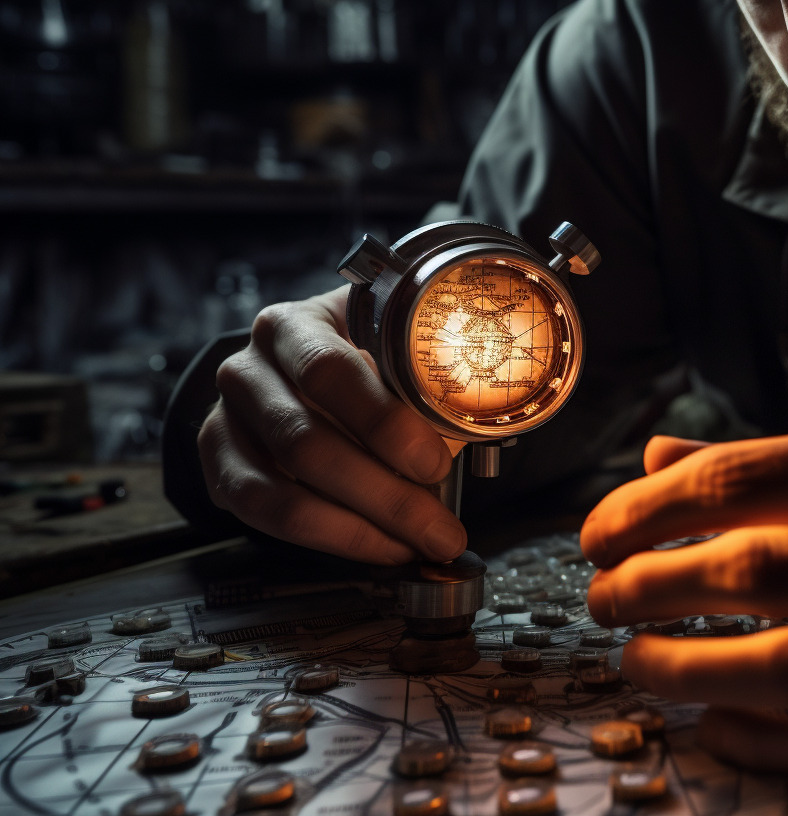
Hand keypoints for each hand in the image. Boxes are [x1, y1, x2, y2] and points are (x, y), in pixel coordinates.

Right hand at [197, 285, 465, 563]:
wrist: (294, 373)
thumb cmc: (358, 363)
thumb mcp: (389, 355)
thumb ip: (420, 388)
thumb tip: (470, 436)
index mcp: (293, 327)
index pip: (329, 372)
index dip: (384, 425)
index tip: (434, 463)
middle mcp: (247, 370)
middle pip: (306, 442)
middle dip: (384, 496)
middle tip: (439, 528)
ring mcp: (225, 421)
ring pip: (282, 491)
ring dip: (359, 529)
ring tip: (415, 545)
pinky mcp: (218, 467)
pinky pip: (264, 517)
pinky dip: (330, 539)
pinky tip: (378, 545)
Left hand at [583, 423, 787, 771]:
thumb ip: (757, 463)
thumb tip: (652, 461)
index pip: (735, 481)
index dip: (644, 513)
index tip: (596, 539)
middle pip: (752, 573)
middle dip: (650, 589)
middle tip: (604, 600)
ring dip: (688, 671)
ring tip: (636, 662)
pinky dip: (760, 742)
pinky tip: (711, 726)